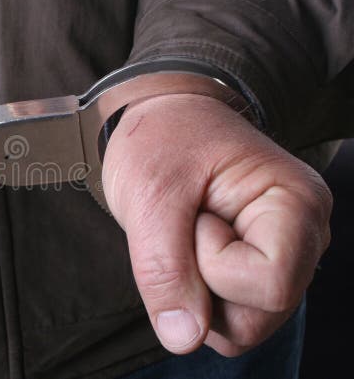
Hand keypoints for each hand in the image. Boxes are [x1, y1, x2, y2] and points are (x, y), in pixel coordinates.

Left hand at [102, 75, 330, 355]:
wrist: (160, 117)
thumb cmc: (159, 141)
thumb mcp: (150, 196)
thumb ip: (164, 270)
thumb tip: (184, 339)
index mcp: (296, 205)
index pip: (270, 284)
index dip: (215, 266)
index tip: (194, 218)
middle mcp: (305, 237)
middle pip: (260, 315)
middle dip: (204, 285)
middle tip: (186, 227)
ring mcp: (285, 257)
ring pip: (243, 325)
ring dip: (198, 292)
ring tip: (188, 234)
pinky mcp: (259, 269)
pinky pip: (229, 315)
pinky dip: (198, 294)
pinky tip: (191, 249)